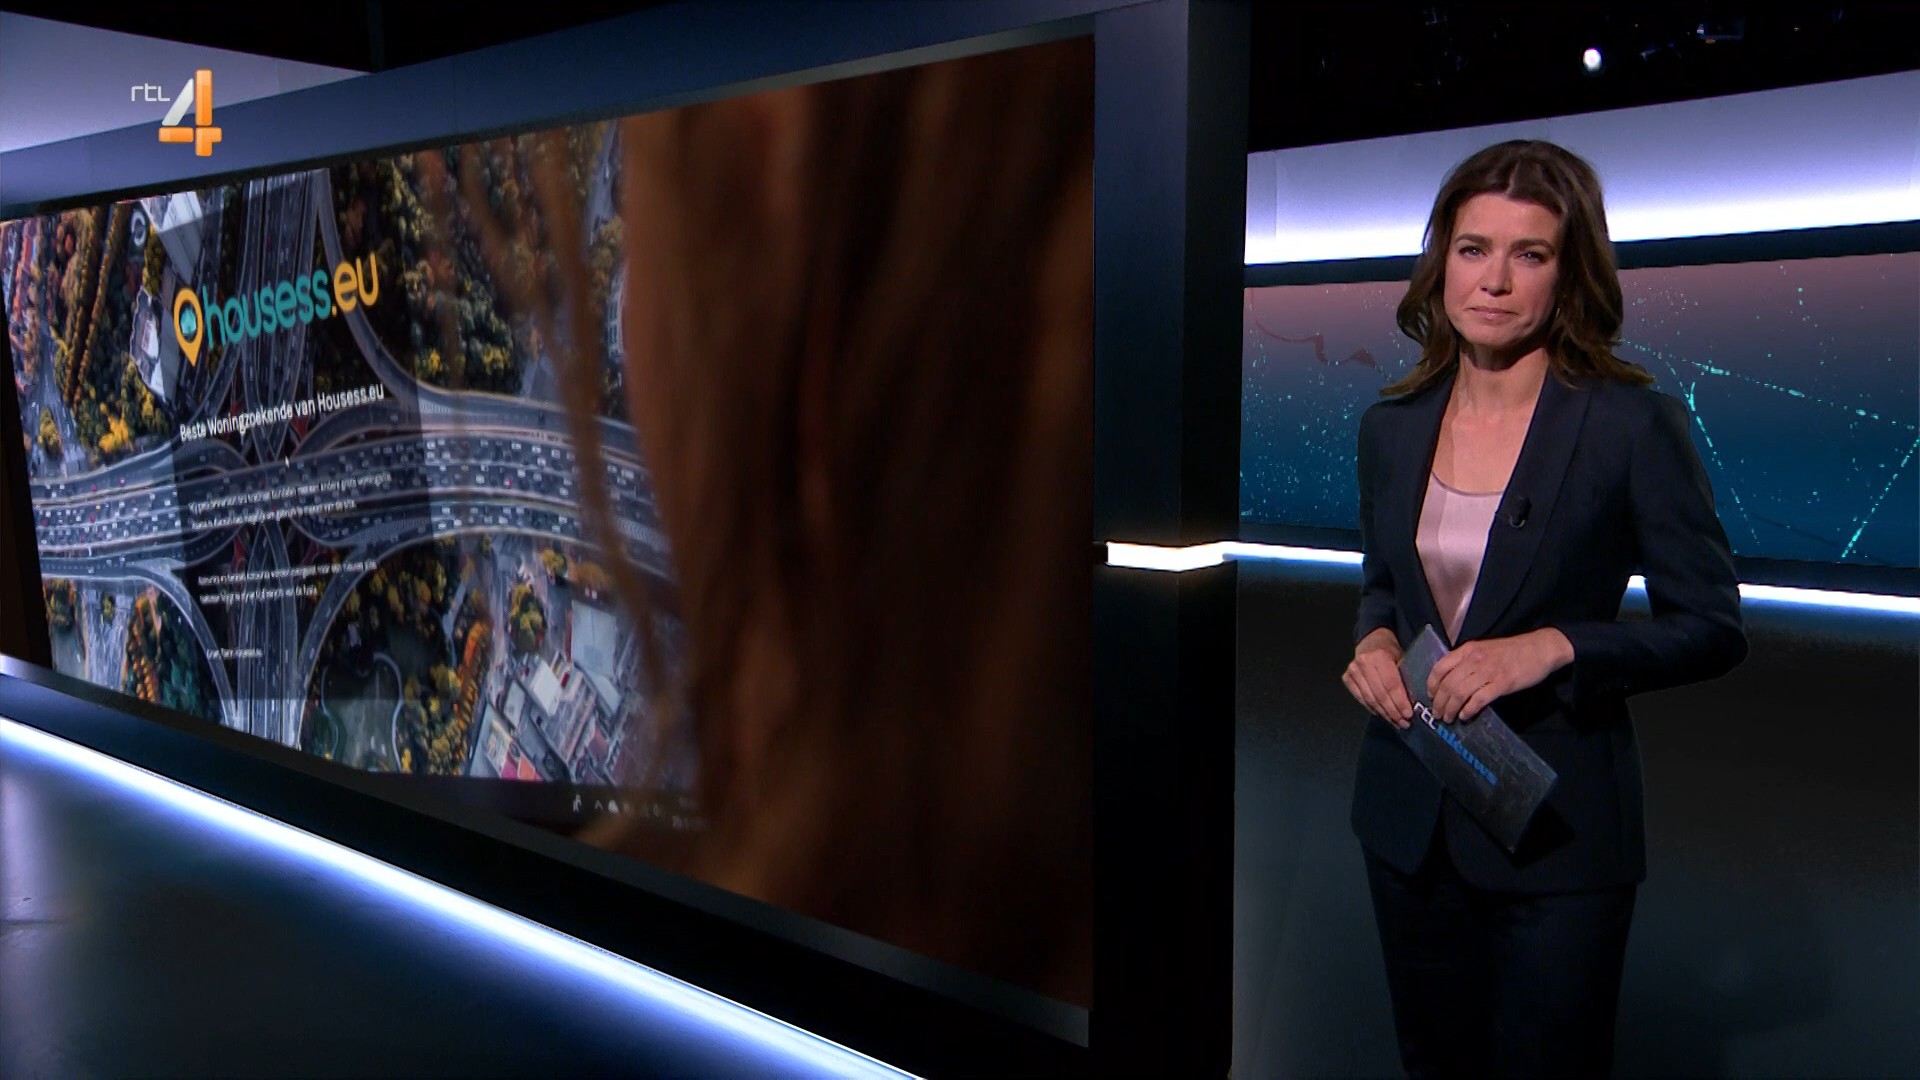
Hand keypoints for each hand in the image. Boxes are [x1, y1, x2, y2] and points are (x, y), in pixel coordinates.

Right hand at [1343, 627, 1412, 728]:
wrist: (1371, 641)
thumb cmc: (1390, 651)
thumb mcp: (1401, 658)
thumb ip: (1404, 677)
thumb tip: (1412, 702)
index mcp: (1380, 656)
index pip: (1391, 684)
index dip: (1400, 702)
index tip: (1408, 714)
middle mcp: (1363, 663)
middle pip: (1380, 694)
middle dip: (1393, 711)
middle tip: (1403, 723)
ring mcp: (1352, 671)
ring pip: (1370, 698)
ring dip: (1384, 713)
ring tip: (1395, 722)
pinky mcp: (1346, 678)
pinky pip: (1360, 698)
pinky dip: (1372, 708)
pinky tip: (1382, 714)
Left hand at [1427, 628, 1573, 722]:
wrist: (1539, 648)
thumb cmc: (1512, 651)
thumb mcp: (1484, 649)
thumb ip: (1467, 661)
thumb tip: (1452, 680)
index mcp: (1468, 650)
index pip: (1440, 667)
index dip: (1432, 685)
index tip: (1431, 696)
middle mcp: (1474, 660)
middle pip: (1448, 684)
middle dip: (1439, 703)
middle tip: (1437, 714)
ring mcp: (1488, 672)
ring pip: (1459, 693)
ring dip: (1451, 709)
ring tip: (1448, 718)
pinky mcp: (1502, 684)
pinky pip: (1478, 700)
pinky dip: (1469, 710)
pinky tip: (1465, 716)